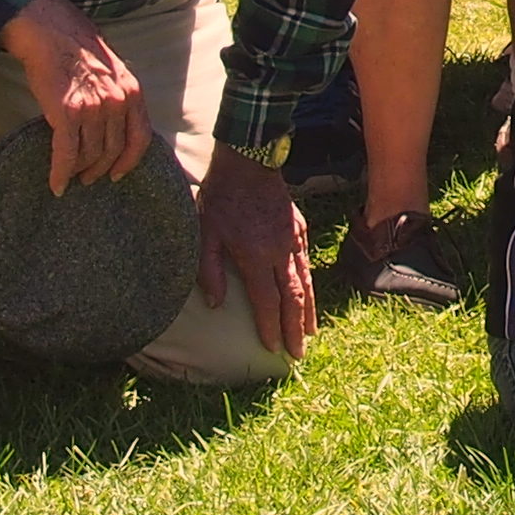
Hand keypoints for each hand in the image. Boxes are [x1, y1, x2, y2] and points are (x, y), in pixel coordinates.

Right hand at [4, 0, 146, 188]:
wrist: (50, 31)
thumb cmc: (76, 49)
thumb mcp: (111, 71)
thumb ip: (116, 96)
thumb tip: (111, 127)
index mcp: (132, 92)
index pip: (141, 138)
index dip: (129, 161)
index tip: (117, 174)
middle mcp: (118, 102)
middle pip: (113, 151)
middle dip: (99, 169)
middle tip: (87, 177)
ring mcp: (94, 109)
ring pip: (89, 155)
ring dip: (79, 171)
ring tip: (70, 177)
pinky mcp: (68, 114)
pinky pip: (67, 154)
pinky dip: (61, 173)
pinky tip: (56, 184)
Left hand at [195, 145, 316, 360]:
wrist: (249, 161)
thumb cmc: (221, 198)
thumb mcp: (204, 234)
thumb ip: (209, 271)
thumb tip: (215, 304)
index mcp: (256, 257)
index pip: (267, 302)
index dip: (271, 328)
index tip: (273, 349)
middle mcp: (280, 253)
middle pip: (294, 298)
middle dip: (296, 328)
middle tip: (299, 353)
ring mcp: (293, 240)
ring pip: (306, 282)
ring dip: (308, 310)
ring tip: (309, 332)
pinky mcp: (299, 229)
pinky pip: (306, 262)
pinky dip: (310, 283)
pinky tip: (308, 293)